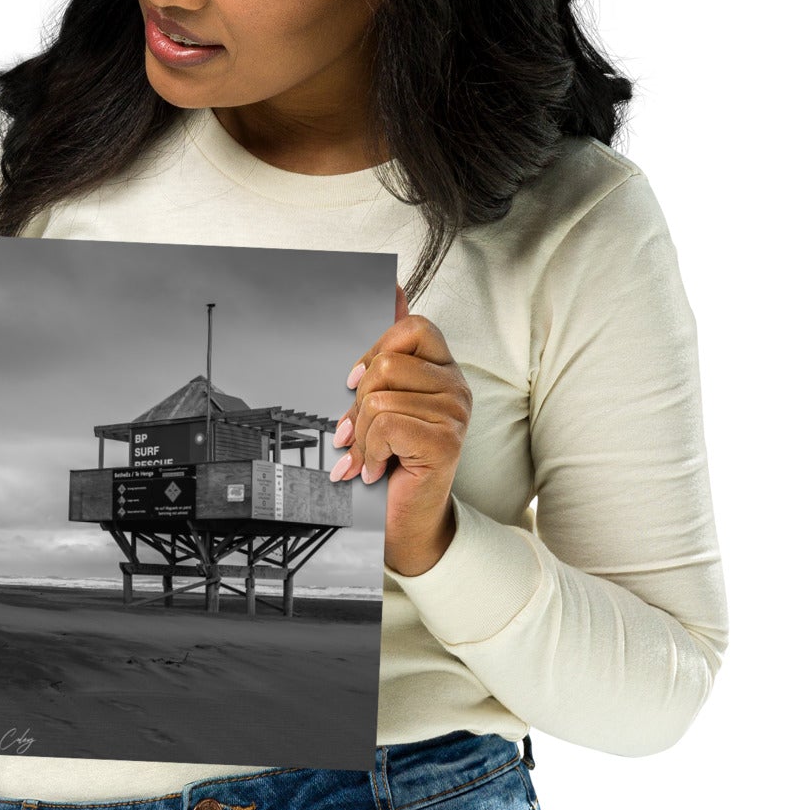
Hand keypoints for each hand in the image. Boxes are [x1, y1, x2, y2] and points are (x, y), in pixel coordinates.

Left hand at [330, 283, 470, 576]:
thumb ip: (389, 350)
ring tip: (367, 456)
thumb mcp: (383, 401)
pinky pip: (387, 425)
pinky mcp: (445, 440)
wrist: (404, 520)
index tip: (354, 383)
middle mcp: (456, 386)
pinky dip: (369, 452)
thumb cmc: (392, 460)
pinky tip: (374, 469)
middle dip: (358, 403)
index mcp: (442, 370)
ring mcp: (455, 413)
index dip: (375, 350)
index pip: (412, 327)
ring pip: (381, 398)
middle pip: (389, 364)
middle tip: (355, 432)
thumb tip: (393, 289)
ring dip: (362, 435)